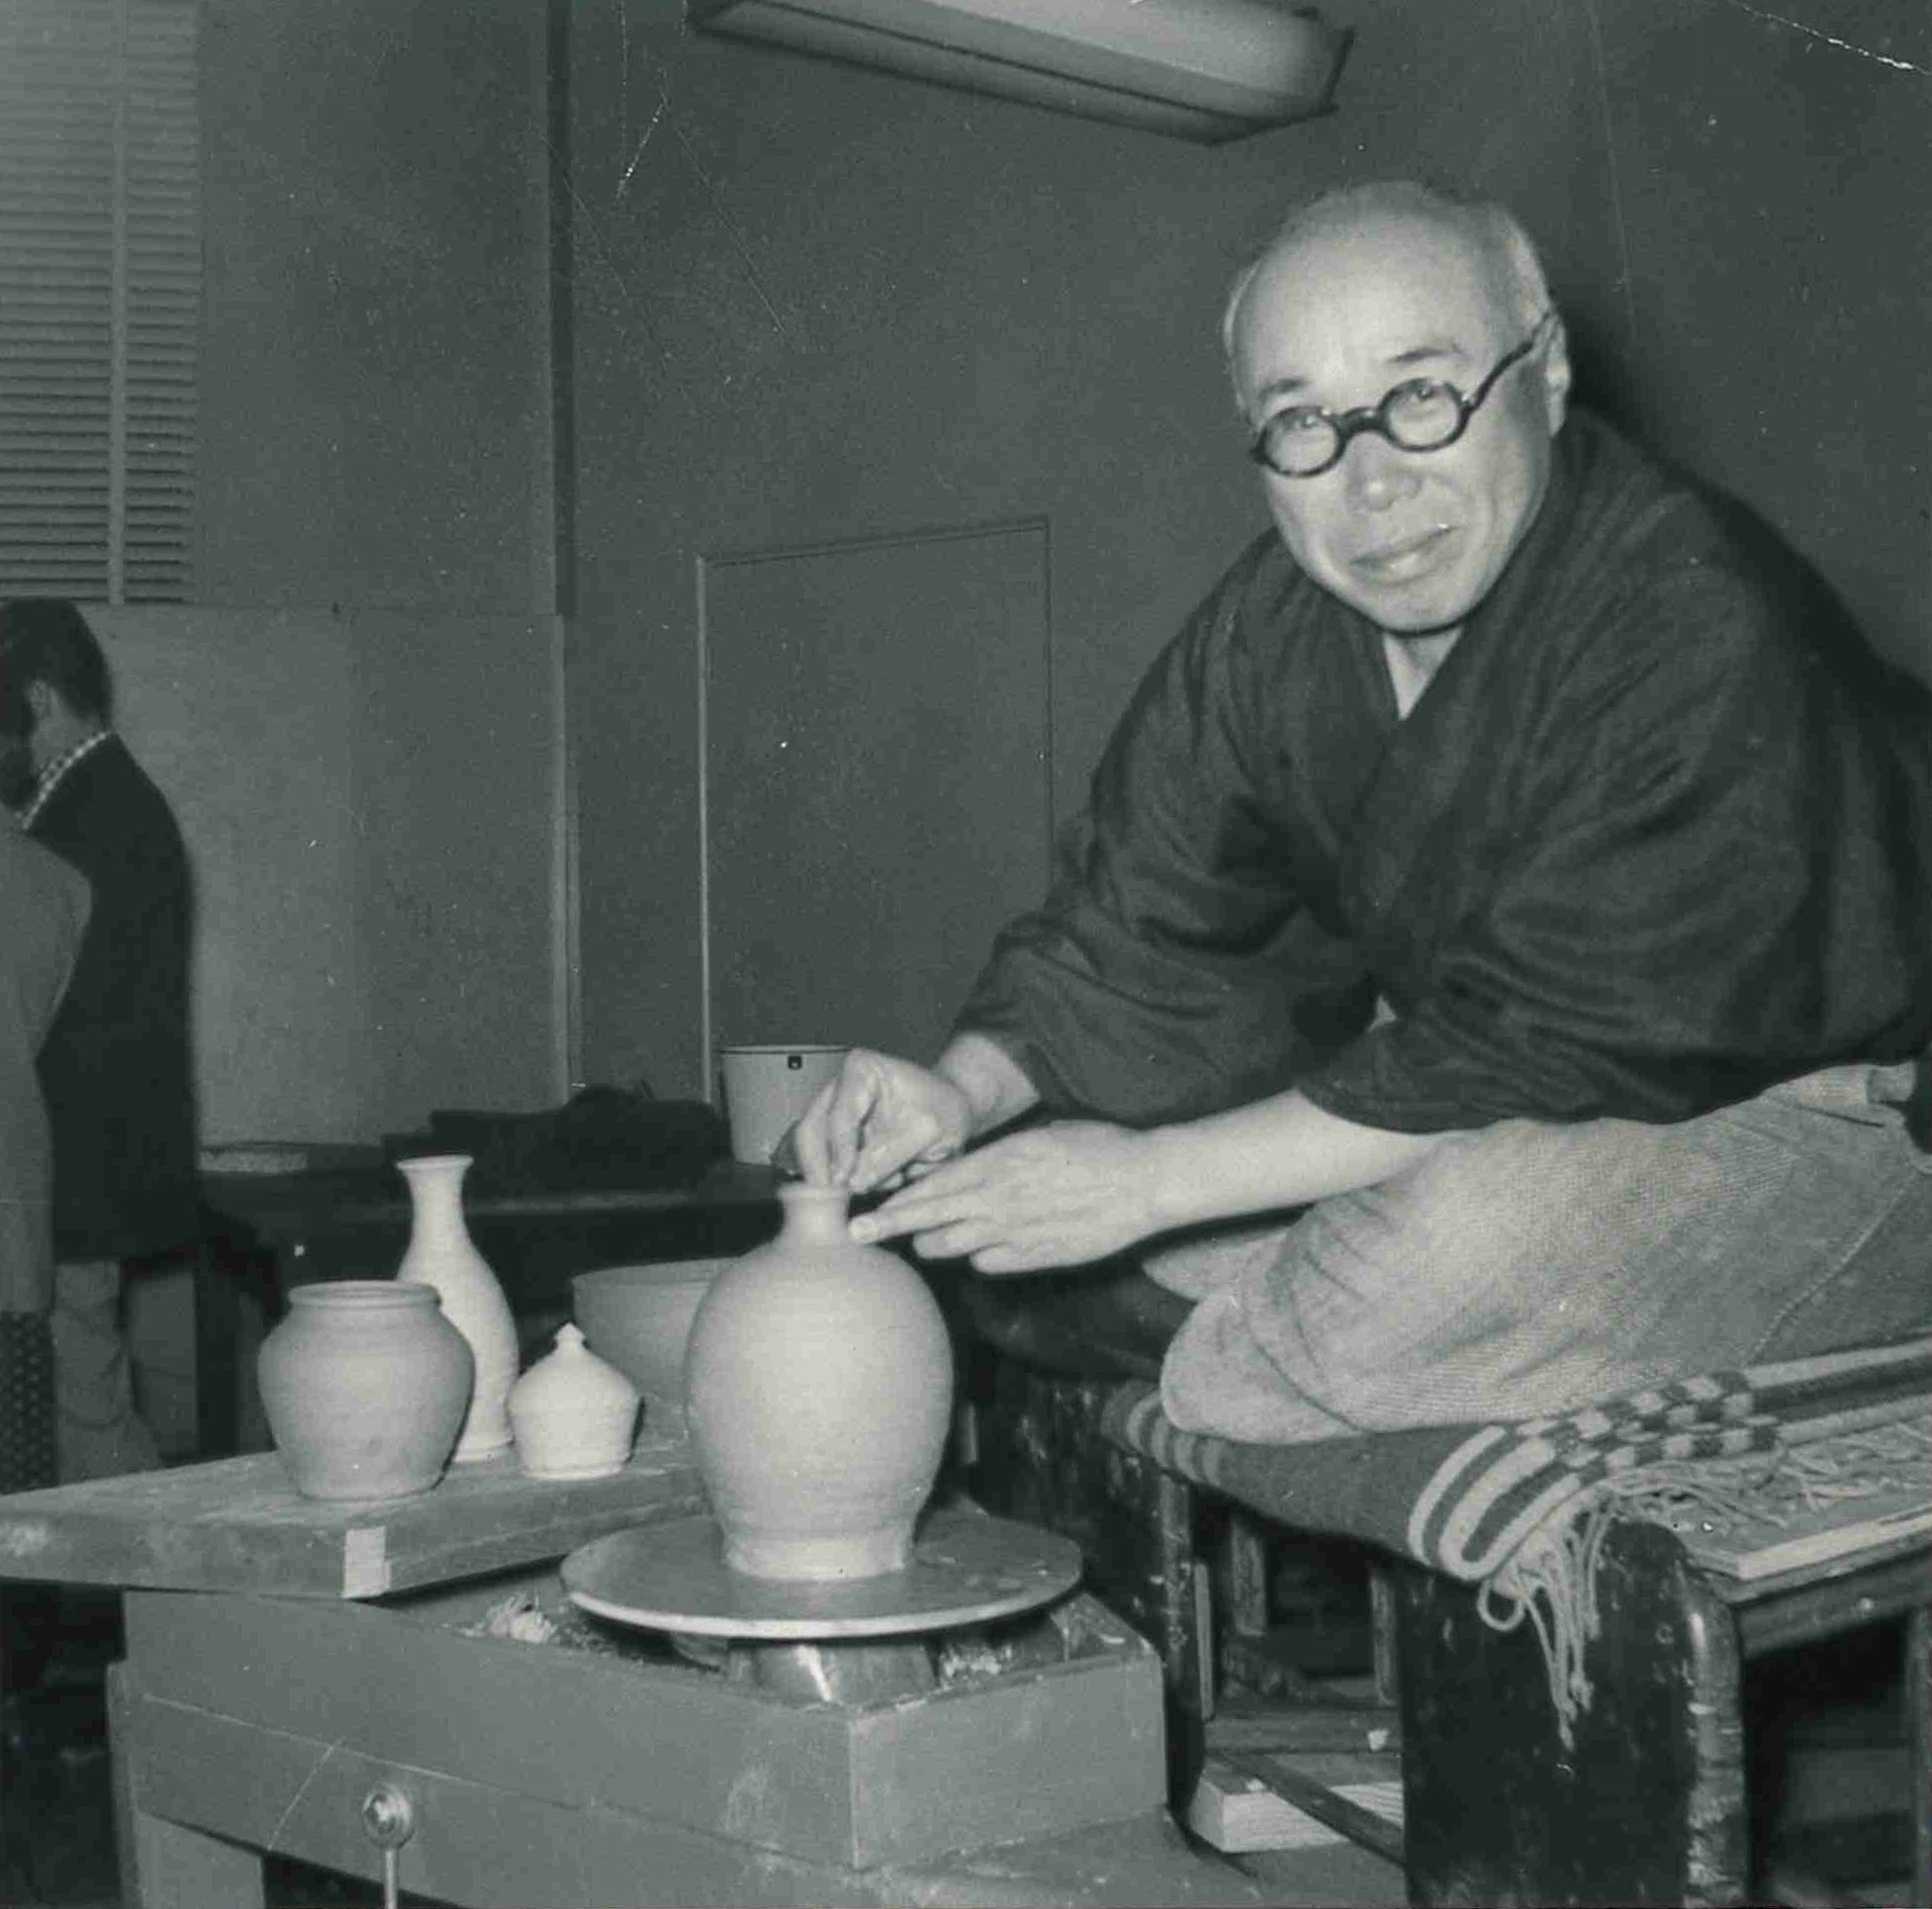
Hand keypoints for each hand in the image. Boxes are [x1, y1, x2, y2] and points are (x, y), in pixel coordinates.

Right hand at [779, 1048, 975, 1191]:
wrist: (953, 1112)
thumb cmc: (946, 1110)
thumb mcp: (929, 1132)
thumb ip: (891, 1155)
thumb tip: (853, 1182)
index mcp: (861, 1069)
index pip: (840, 1115)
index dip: (839, 1151)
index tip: (844, 1181)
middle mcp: (839, 1086)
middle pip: (810, 1131)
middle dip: (821, 1167)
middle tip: (833, 1197)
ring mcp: (833, 1112)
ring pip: (813, 1152)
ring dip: (834, 1175)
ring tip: (870, 1186)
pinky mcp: (835, 1137)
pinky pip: (826, 1163)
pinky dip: (844, 1179)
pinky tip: (873, 1181)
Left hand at [849, 1121, 1162, 1272]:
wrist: (1143, 1182)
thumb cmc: (1097, 1148)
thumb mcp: (1041, 1136)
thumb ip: (1000, 1156)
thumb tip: (971, 1170)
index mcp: (997, 1161)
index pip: (932, 1183)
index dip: (898, 1197)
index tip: (869, 1206)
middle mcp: (998, 1198)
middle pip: (929, 1217)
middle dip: (891, 1227)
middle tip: (859, 1236)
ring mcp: (1015, 1231)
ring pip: (952, 1246)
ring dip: (932, 1245)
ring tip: (919, 1244)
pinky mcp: (1036, 1257)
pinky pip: (990, 1263)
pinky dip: (979, 1258)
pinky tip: (980, 1251)